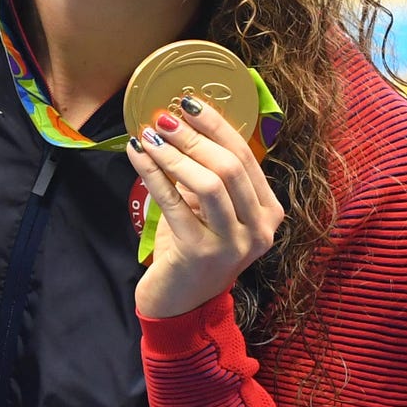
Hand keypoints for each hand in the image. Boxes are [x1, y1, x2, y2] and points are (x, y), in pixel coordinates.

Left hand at [128, 97, 283, 319]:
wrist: (182, 303)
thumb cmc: (197, 248)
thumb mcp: (214, 211)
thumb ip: (212, 175)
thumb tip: (184, 122)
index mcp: (270, 213)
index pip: (247, 158)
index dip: (218, 126)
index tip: (190, 103)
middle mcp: (260, 230)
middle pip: (231, 167)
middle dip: (195, 137)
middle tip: (165, 117)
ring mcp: (233, 245)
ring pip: (208, 184)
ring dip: (175, 154)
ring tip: (150, 135)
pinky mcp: (200, 254)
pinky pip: (174, 203)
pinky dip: (153, 173)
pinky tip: (137, 155)